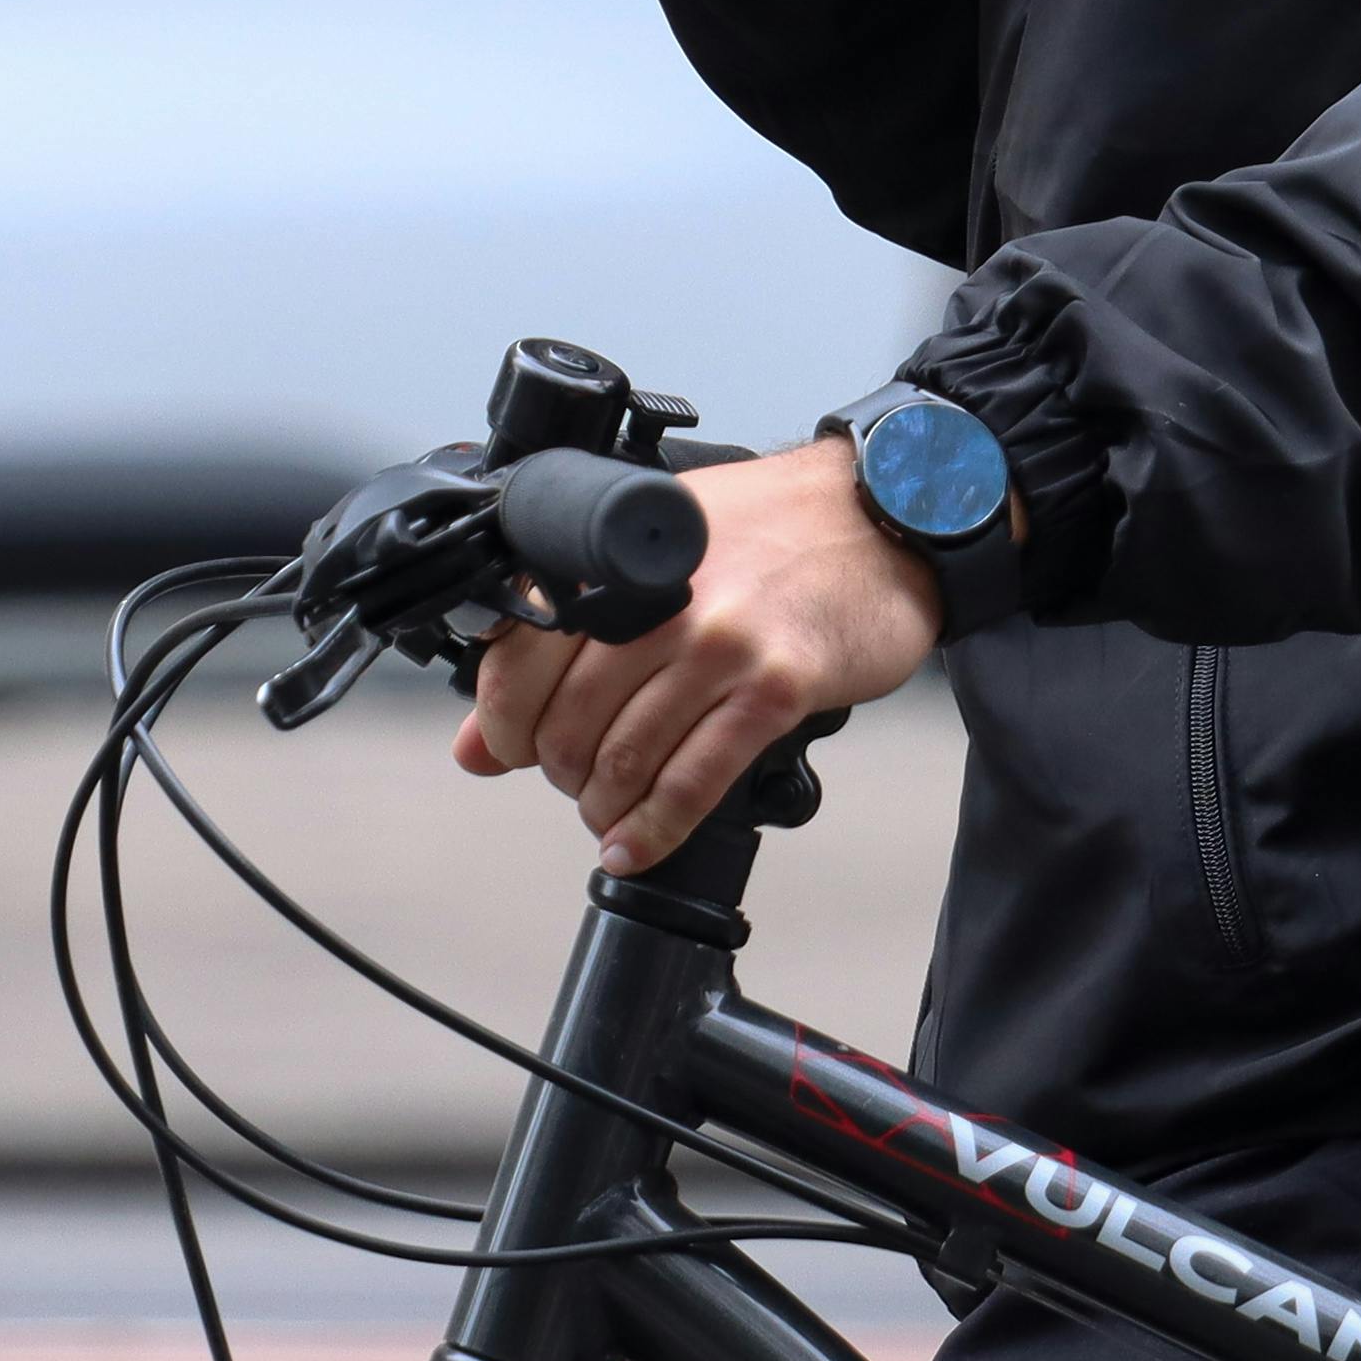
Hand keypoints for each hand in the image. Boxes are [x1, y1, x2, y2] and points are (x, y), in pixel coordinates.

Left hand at [457, 443, 946, 872]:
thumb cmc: (769, 527)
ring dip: (604, 807)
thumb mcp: (654, 557)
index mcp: (616, 561)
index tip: (511, 749)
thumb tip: (477, 743)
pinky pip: (693, 780)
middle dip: (558, 773)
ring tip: (607, 814)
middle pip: (568, 723)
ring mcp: (719, 646)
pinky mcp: (775, 689)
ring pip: (626, 760)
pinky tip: (634, 846)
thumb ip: (561, 640)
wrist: (883, 514)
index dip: (503, 726)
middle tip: (573, 781)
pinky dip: (653, 828)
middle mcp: (659, 602)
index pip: (517, 661)